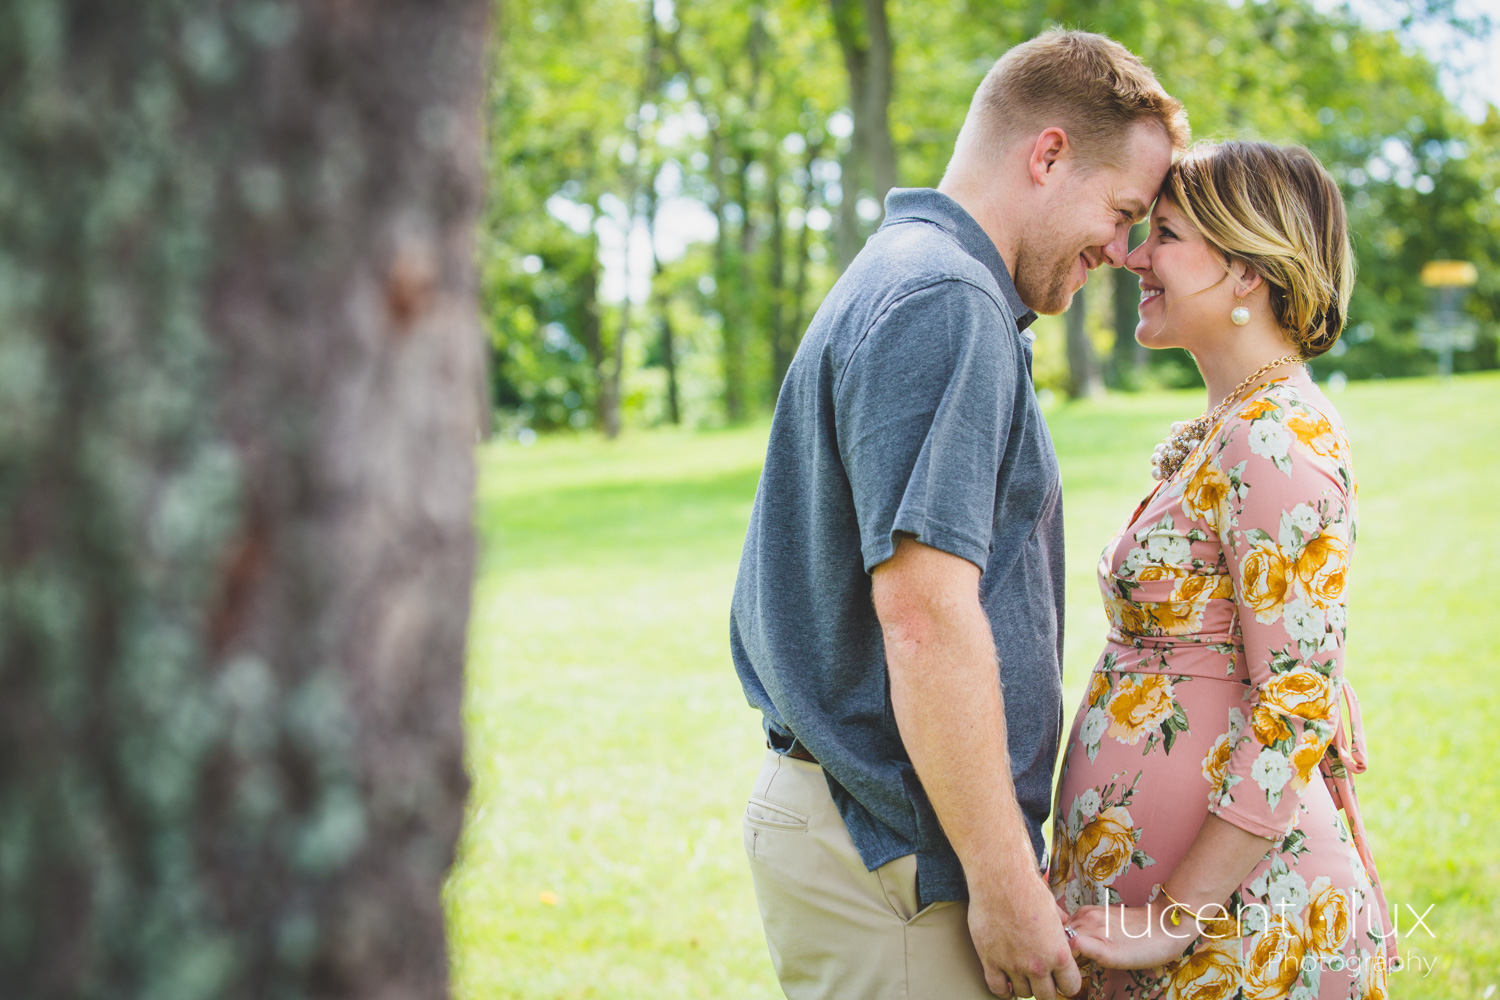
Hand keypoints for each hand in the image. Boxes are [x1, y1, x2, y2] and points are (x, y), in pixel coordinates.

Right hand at [968, 869, 1082, 998]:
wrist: (1001, 878)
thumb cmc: (1029, 889)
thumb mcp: (1054, 911)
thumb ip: (1060, 929)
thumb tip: (1065, 930)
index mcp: (1058, 954)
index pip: (1070, 987)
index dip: (1066, 983)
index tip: (1061, 978)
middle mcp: (1037, 965)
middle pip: (1047, 996)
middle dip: (1047, 989)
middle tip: (1042, 979)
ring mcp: (1012, 965)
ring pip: (1023, 993)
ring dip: (1024, 986)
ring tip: (1023, 975)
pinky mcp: (990, 960)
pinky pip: (998, 988)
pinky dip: (1004, 990)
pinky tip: (1006, 983)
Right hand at [1065, 903, 1203, 970]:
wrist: (1166, 926)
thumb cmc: (1143, 948)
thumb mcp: (1112, 956)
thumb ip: (1083, 948)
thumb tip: (1060, 948)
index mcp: (1085, 926)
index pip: (1057, 942)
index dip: (1056, 957)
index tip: (1062, 972)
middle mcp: (1084, 915)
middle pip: (1060, 934)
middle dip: (1059, 949)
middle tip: (1066, 968)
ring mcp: (1091, 912)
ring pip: (1067, 928)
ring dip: (1065, 942)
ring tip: (1073, 958)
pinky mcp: (1099, 911)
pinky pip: (1078, 923)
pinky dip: (1076, 934)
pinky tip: (1085, 944)